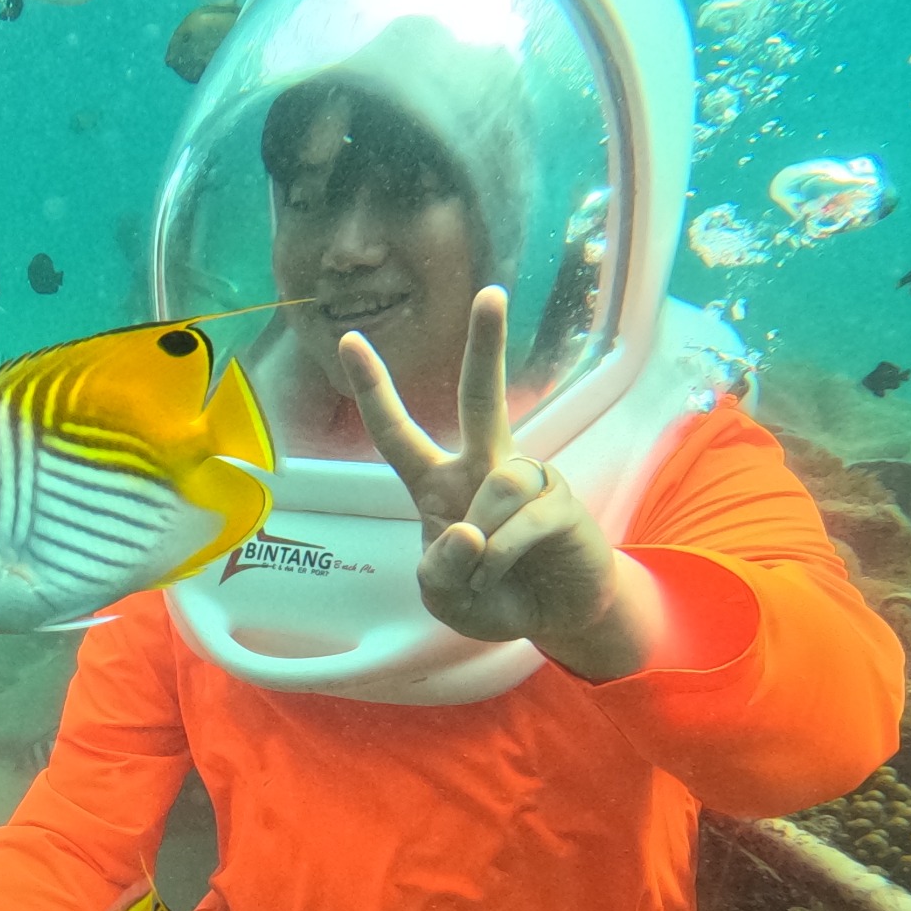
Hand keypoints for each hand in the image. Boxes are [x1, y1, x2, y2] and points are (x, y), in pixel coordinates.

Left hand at [338, 287, 664, 678]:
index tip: (348, 339)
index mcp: (439, 484)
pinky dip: (503, 557)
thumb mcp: (443, 596)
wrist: (555, 617)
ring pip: (497, 488)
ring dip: (484, 546)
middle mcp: (484, 467)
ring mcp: (527, 479)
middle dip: (488, 346)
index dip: (374, 389)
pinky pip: (521, 520)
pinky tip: (508, 572)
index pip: (398, 433)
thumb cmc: (493, 596)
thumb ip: (437, 570)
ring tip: (489, 574)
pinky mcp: (562, 502)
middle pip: (482, 397)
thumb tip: (469, 532)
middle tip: (491, 293)